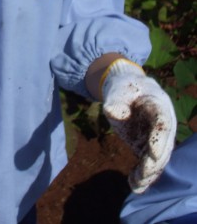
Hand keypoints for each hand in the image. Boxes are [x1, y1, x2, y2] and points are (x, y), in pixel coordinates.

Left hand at [101, 58, 176, 193]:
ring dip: (149, 173)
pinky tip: (134, 184)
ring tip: (137, 184)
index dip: (159, 139)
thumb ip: (116, 101)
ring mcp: (156, 137)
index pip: (162, 123)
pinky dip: (142, 174)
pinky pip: (147, 162)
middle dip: (154, 162)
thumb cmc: (123, 88)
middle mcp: (163, 124)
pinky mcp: (146, 146)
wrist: (124, 91)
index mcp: (159, 105)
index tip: (153, 153)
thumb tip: (112, 111)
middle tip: (144, 174)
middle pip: (163, 145)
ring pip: (157, 158)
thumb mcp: (118, 90)